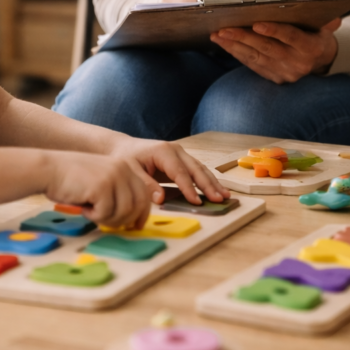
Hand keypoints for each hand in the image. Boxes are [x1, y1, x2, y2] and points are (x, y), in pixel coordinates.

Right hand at [44, 150, 157, 228]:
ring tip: (92, 213)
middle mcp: (123, 169)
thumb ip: (118, 192)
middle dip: (125, 220)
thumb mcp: (101, 180)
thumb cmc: (71, 179)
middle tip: (107, 222)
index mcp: (125, 165)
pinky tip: (83, 208)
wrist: (48, 169)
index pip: (144, 193)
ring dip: (107, 219)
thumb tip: (133, 218)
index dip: (142, 213)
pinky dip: (94, 217)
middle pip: (139, 204)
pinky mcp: (102, 186)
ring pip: (124, 212)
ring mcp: (114, 176)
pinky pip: (106, 213)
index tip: (136, 226)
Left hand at [108, 138, 229, 205]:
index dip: (189, 188)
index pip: (180, 173)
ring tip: (225, 196)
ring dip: (213, 183)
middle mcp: (176, 150)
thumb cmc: (126, 158)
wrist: (124, 147)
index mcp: (164, 151)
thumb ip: (146, 185)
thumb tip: (160, 199)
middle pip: (196, 169)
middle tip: (219, 199)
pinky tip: (217, 190)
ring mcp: (181, 154)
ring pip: (201, 169)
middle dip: (208, 185)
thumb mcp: (131, 171)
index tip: (196, 202)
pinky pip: (197, 171)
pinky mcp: (182, 160)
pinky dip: (208, 181)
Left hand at [211, 18, 340, 83]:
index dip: (274, 30)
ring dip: (234, 45)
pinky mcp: (273, 78)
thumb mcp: (325, 27)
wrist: (321, 60)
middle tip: (224, 28)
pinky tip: (223, 43)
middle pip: (267, 48)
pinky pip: (251, 64)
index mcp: (311, 48)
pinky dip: (236, 53)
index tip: (256, 24)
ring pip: (256, 57)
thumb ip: (328, 21)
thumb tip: (333, 16)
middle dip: (243, 37)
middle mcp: (297, 63)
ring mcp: (284, 72)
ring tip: (217, 34)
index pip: (291, 37)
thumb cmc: (317, 34)